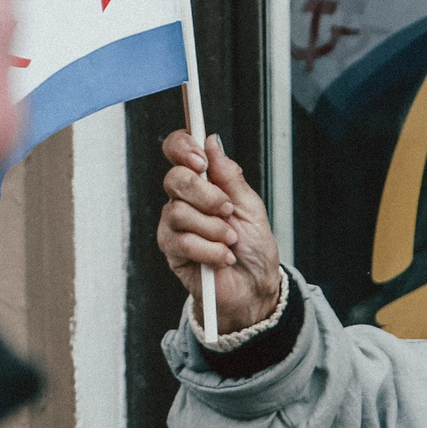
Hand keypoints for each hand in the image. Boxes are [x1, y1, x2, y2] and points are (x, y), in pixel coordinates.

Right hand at [156, 130, 283, 332]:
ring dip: (213, 228)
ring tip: (231, 241)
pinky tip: (223, 257)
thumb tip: (212, 141)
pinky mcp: (172, 251)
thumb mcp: (250, 205)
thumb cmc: (253, 246)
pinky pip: (182, 242)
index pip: (178, 150)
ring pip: (178, 212)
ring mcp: (174, 225)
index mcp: (202, 182)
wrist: (254, 286)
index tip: (201, 160)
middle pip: (175, 179)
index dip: (183, 148)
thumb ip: (229, 175)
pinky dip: (209, 250)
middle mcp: (183, 200)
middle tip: (228, 210)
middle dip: (205, 195)